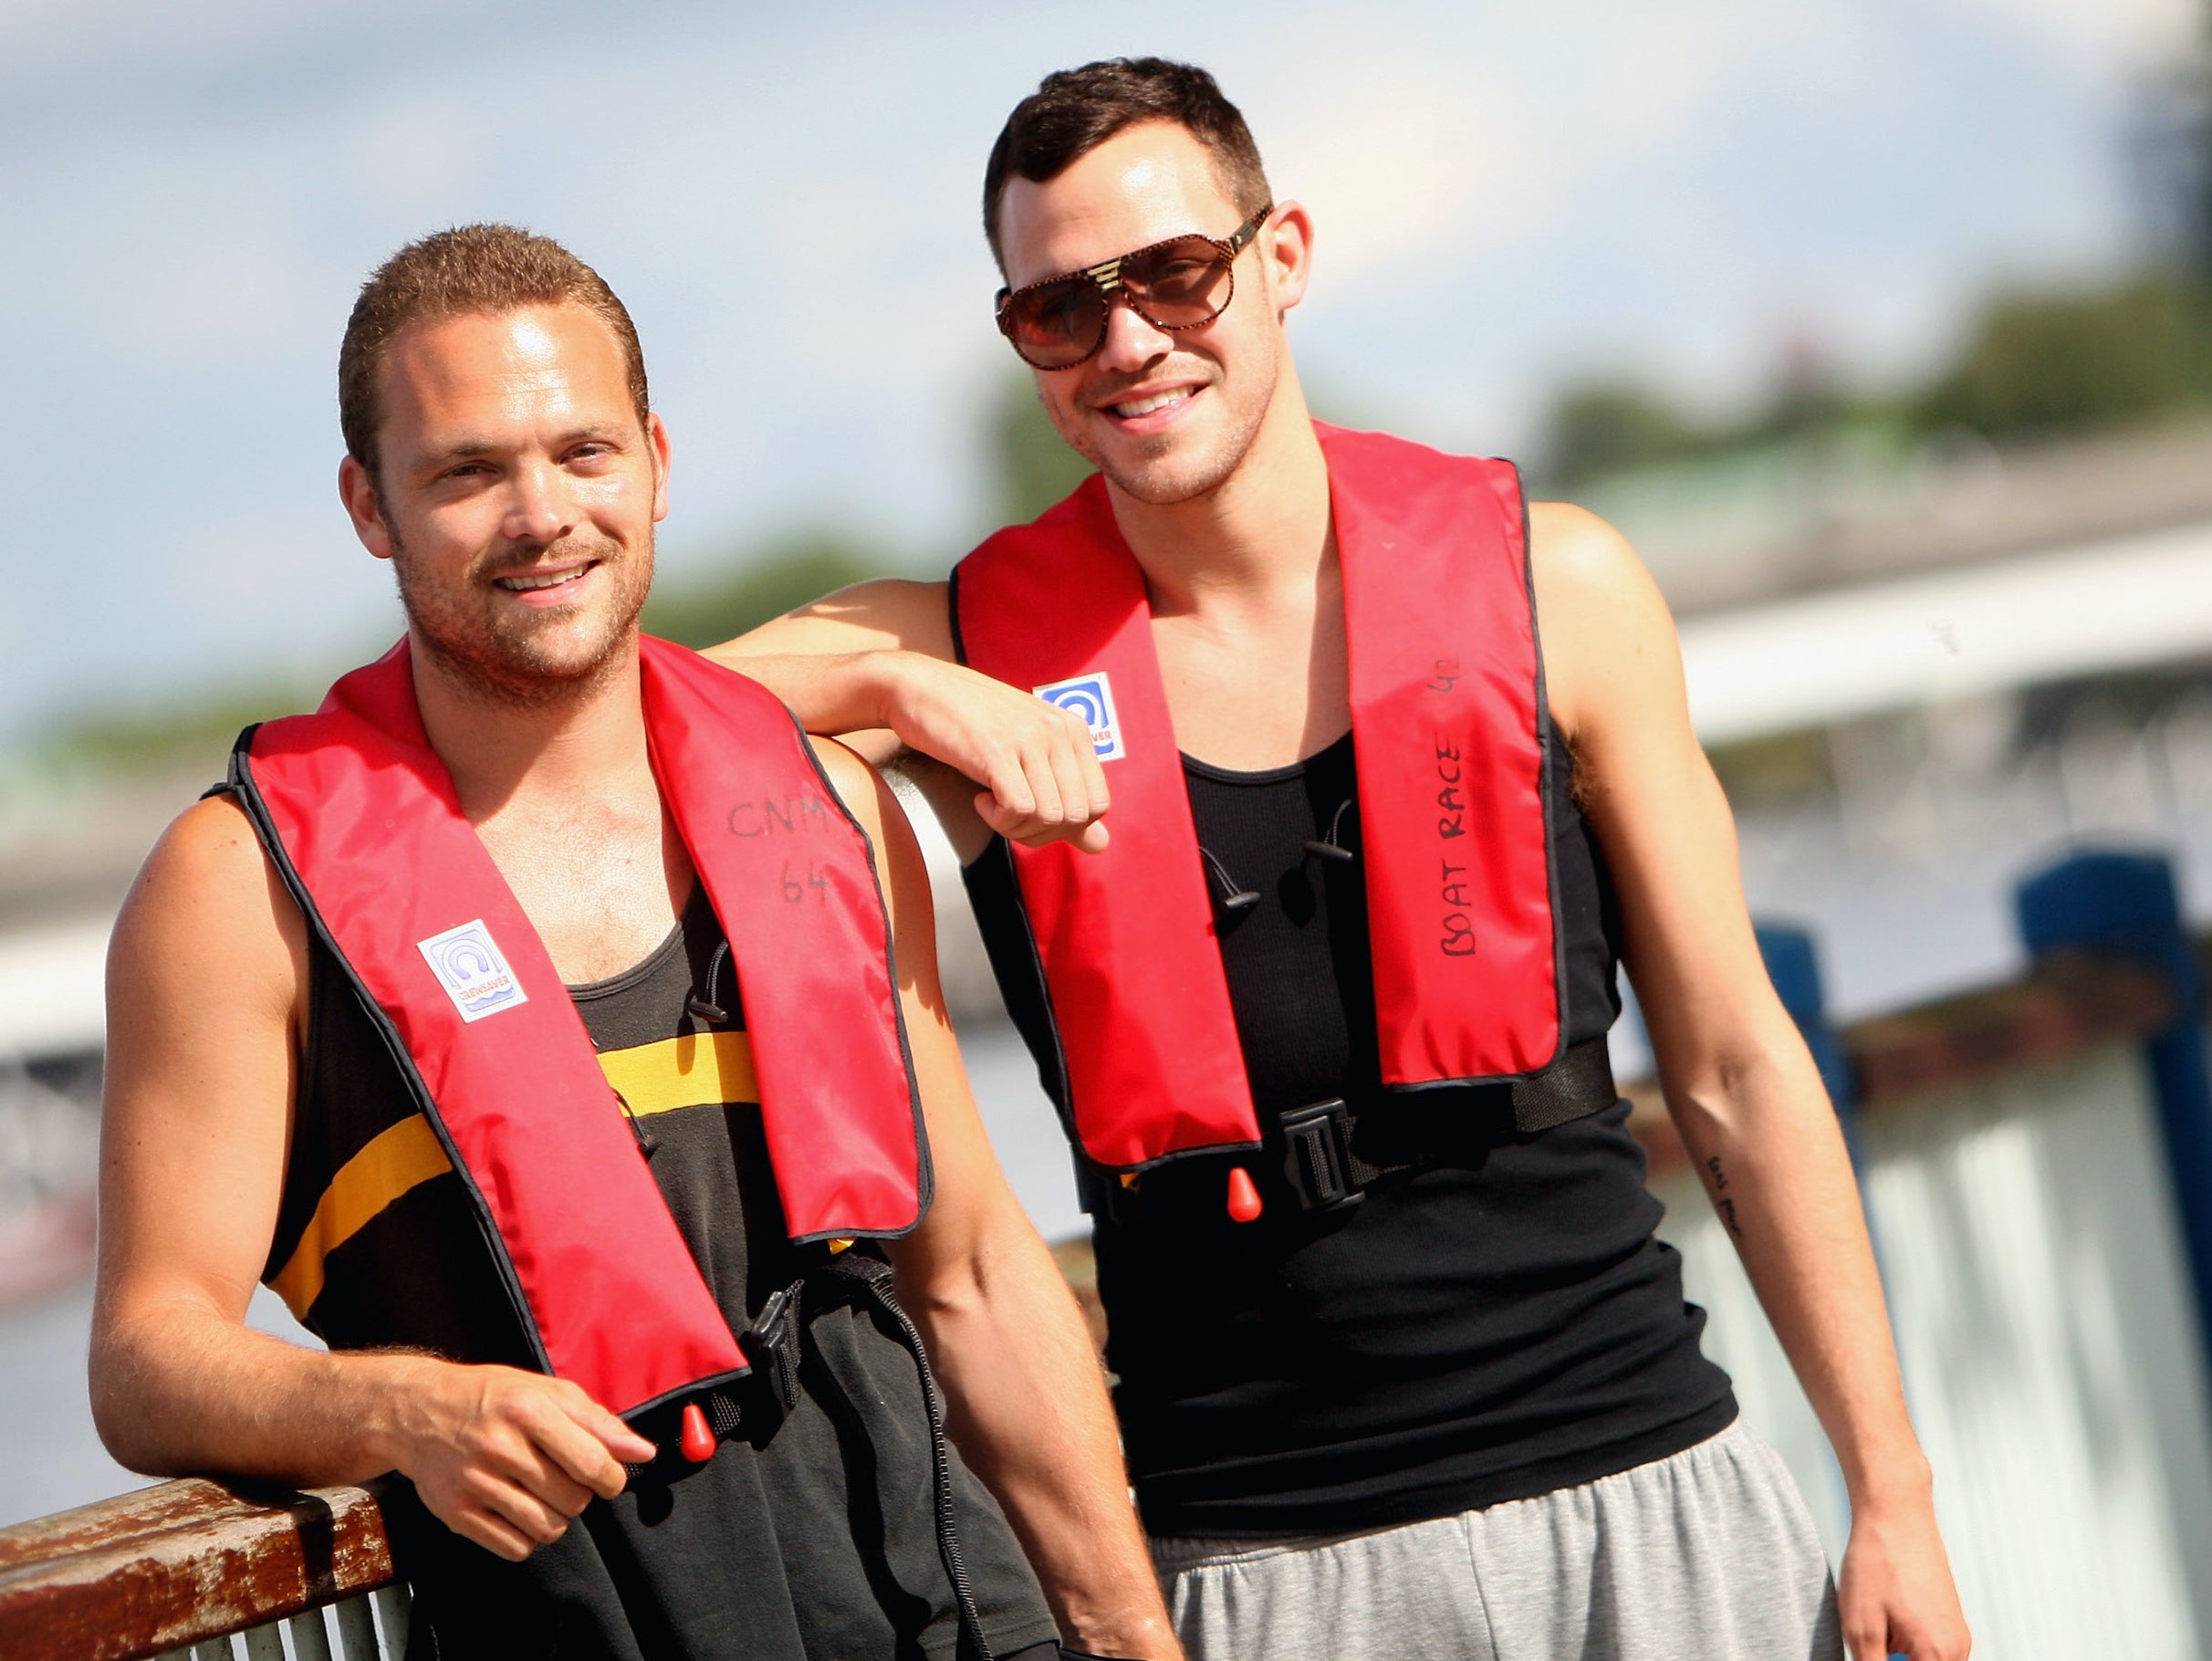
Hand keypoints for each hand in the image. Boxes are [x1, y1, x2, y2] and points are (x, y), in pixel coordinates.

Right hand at [381, 1358, 657, 1560]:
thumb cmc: (495, 1398)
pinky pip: (515, 1548)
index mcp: (529, 1410)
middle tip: (564, 1478)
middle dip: (580, 1495)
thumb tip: (644, 1453)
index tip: (609, 1478)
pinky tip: (517, 1510)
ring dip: (555, 1518)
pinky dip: (526, 1537)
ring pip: (548, 1529)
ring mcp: (475, 1483)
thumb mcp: (549, 1393)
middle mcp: (501, 1447)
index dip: (612, 1478)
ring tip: (540, 1494)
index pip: (592, 1462)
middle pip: (573, 1500)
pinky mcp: (456, 1512)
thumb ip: (599, 1422)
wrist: (419, 1411)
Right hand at [875, 653, 1111, 851]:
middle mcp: (1058, 731)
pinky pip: (1018, 810)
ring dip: (1016, 828)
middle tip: (1008, 816)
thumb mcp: (1029, 753)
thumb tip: (1102, 845)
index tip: (1031, 815)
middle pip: (1076, 817)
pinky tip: (980, 800)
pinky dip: (998, 820)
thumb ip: (1067, 799)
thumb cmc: (972, 722)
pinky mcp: (997, 750)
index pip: (1098, 804)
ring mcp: (1029, 739)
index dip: (1066, 826)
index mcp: (1074, 730)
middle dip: (1041, 833)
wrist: (919, 686)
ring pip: (1049, 817)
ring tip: (991, 805)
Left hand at [1837, 1492, 1969, 1659]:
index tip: (1874, 1654)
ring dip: (1897, 1652)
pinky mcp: (1948, 1619)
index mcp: (1939, 1655)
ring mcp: (1956, 1633)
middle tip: (1874, 1640)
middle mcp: (1957, 1648)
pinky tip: (1885, 1613)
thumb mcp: (1860, 1626)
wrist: (1895, 1514)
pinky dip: (1903, 1639)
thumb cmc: (1880, 1558)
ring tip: (1878, 1623)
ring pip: (1924, 1660)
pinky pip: (1926, 1646)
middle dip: (1893, 1659)